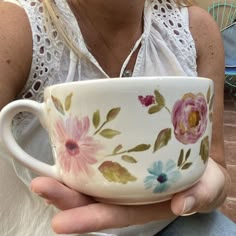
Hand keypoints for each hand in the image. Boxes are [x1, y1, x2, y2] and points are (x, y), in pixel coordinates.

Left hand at [30, 158, 229, 233]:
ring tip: (45, 172)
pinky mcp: (123, 158)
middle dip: (65, 196)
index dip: (86, 219)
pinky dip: (82, 158)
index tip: (60, 223)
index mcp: (143, 205)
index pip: (111, 215)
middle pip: (92, 197)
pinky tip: (69, 150)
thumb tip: (184, 204)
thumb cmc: (203, 179)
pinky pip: (99, 159)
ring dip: (66, 176)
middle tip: (41, 185)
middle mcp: (127, 192)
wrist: (200, 163)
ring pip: (89, 179)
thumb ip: (200, 196)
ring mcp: (122, 175)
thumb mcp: (209, 188)